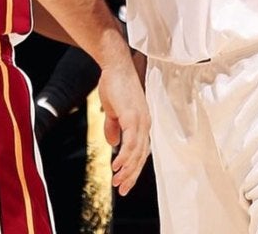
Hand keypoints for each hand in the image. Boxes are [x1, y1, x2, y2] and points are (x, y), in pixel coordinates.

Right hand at [97, 59, 150, 195]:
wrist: (114, 66)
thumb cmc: (113, 84)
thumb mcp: (112, 110)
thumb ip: (113, 126)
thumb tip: (113, 144)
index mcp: (141, 123)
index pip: (141, 152)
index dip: (133, 168)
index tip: (125, 182)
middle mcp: (145, 124)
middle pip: (141, 157)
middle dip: (132, 175)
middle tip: (122, 190)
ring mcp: (141, 121)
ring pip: (137, 153)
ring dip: (127, 170)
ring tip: (118, 182)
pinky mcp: (133, 117)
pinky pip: (131, 143)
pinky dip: (125, 156)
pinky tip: (117, 166)